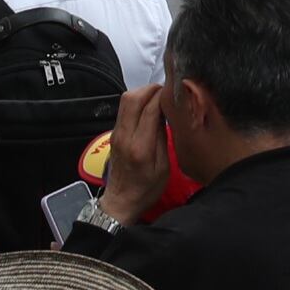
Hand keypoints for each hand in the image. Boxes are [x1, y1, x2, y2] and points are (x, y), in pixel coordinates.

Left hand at [95, 83, 168, 224]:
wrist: (121, 201)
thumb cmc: (146, 188)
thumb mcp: (164, 167)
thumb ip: (163, 138)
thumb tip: (166, 113)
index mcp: (140, 147)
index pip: (150, 109)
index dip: (163, 96)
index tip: (175, 92)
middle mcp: (125, 136)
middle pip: (132, 98)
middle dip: (151, 89)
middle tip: (166, 91)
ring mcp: (116, 133)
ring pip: (125, 100)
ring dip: (143, 93)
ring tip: (159, 97)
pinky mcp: (114, 133)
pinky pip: (124, 108)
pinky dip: (137, 101)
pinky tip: (149, 107)